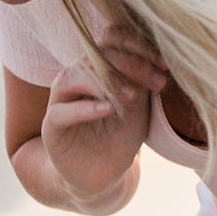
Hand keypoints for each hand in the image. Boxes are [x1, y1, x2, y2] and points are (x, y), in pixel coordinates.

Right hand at [40, 25, 160, 205]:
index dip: (137, 46)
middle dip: (131, 64)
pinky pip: (62, 112)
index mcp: (95, 67)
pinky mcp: (51, 127)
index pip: (110, 40)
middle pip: (96, 55)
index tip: (165, 64)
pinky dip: (84, 109)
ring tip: (132, 96)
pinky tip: (107, 110)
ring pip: (75, 75)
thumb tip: (163, 51)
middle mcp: (74, 77)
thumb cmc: (120, 135)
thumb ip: (142, 77)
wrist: (103, 175)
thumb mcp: (139, 102)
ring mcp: (59, 101)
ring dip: (107, 82)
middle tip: (157, 81)